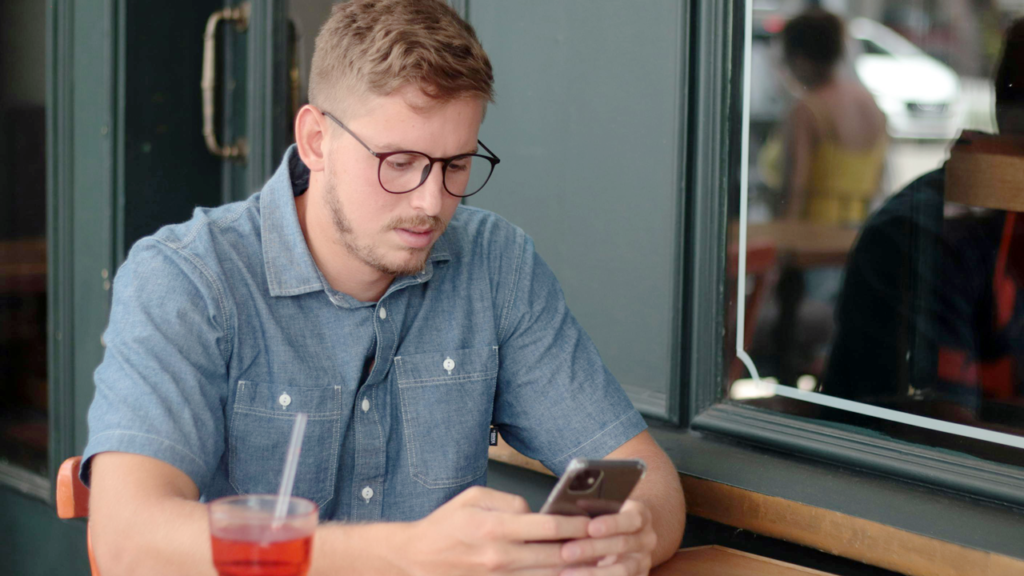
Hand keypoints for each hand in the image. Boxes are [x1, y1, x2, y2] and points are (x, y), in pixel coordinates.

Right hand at [397, 486, 590, 575]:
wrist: (415, 558)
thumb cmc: (443, 526)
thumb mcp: (473, 497)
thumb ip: (510, 501)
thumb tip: (536, 512)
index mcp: (495, 528)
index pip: (548, 527)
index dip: (576, 524)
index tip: (594, 520)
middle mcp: (500, 557)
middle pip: (556, 556)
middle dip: (584, 549)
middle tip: (607, 541)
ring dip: (575, 569)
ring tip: (597, 561)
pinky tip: (567, 573)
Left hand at [557, 500, 657, 575]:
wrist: (626, 536)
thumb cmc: (607, 517)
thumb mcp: (605, 508)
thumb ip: (592, 509)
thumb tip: (571, 509)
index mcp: (641, 516)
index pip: (632, 520)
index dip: (612, 524)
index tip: (590, 528)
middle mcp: (646, 540)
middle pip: (623, 545)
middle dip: (592, 548)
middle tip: (566, 552)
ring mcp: (643, 562)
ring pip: (622, 571)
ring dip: (592, 573)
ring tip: (566, 573)